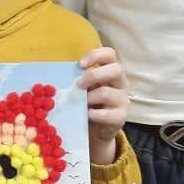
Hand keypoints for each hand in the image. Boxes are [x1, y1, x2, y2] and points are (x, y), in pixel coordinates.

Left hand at [79, 46, 128, 165]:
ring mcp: (123, 100)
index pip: (109, 54)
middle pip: (116, 70)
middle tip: (79, 85)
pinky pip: (107, 114)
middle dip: (94, 76)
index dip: (95, 55)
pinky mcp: (121, 116)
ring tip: (81, 104)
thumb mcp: (85, 88)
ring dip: (89, 98)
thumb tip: (60, 73)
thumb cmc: (88, 103)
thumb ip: (79, 79)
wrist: (96, 130)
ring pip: (106, 93)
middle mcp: (120, 83)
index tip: (80, 64)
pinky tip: (87, 115)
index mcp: (111, 71)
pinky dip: (93, 114)